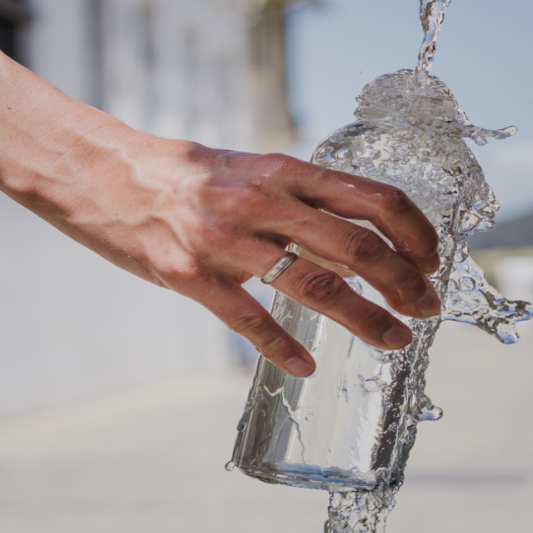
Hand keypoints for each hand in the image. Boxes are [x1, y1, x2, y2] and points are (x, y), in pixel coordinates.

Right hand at [36, 126, 440, 377]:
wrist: (99, 173)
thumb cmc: (179, 173)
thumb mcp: (246, 168)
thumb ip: (295, 196)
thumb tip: (355, 230)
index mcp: (281, 168)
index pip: (370, 196)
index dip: (414, 231)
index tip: (433, 259)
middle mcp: (259, 199)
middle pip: (356, 246)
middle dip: (403, 282)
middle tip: (426, 308)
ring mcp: (223, 239)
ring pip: (314, 285)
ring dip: (365, 318)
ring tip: (393, 340)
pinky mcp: (189, 274)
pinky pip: (248, 319)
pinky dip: (284, 348)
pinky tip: (308, 365)